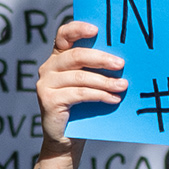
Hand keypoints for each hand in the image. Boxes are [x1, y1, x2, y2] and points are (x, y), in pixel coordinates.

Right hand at [32, 17, 129, 145]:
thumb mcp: (90, 84)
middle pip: (76, 56)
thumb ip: (97, 69)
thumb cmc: (83, 108)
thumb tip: (122, 59)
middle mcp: (48, 67)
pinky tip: (113, 99)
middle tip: (121, 64)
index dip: (78, 29)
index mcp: (58, 57)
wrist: (67, 139)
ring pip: (80, 77)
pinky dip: (99, 95)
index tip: (97, 29)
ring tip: (123, 86)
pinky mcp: (48, 100)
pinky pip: (79, 93)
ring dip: (105, 81)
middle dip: (101, 59)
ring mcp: (46, 83)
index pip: (64, 35)